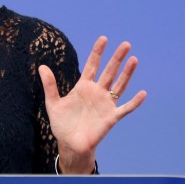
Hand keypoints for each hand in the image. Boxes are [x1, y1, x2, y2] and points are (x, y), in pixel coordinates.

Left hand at [39, 36, 146, 173]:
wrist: (70, 144)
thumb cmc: (62, 124)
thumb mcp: (53, 103)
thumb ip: (49, 85)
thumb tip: (42, 66)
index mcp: (83, 87)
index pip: (92, 65)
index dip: (97, 52)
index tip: (104, 39)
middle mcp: (97, 92)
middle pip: (109, 71)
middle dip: (117, 58)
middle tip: (126, 44)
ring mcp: (105, 104)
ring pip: (119, 85)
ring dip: (127, 74)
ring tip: (134, 59)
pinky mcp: (111, 118)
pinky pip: (125, 108)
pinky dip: (134, 102)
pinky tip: (142, 93)